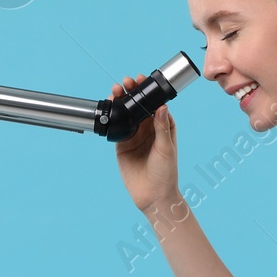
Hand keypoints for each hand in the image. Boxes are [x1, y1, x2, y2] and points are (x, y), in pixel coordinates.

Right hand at [111, 73, 179, 211]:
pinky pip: (116, 127)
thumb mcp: (166, 148)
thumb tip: (162, 107)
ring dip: (121, 101)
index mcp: (163, 126)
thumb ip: (161, 128)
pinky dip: (112, 117)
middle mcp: (148, 129)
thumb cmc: (166, 173)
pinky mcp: (122, 144)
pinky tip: (110, 107)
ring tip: (115, 90)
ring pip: (126, 113)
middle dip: (132, 92)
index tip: (142, 80)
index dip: (148, 91)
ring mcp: (134, 135)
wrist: (152, 195)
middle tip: (126, 82)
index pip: (154, 103)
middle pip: (139, 105)